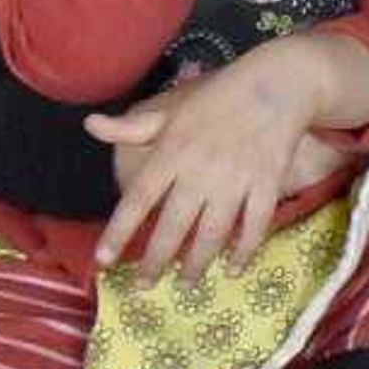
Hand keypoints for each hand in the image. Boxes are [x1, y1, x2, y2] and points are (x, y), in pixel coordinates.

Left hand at [86, 39, 335, 281]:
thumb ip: (132, 127)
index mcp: (173, 152)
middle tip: (144, 286)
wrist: (278, 82)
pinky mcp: (267, 184)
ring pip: (212, 234)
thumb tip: (89, 125)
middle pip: (173, 227)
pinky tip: (234, 268)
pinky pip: (254, 225)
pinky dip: (244, 251)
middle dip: (156, 262)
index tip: (102, 261)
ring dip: (197, 263)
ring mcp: (236, 180)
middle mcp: (200, 172)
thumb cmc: (220, 97)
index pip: (138, 200)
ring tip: (186, 283)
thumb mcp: (172, 110)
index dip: (118, 233)